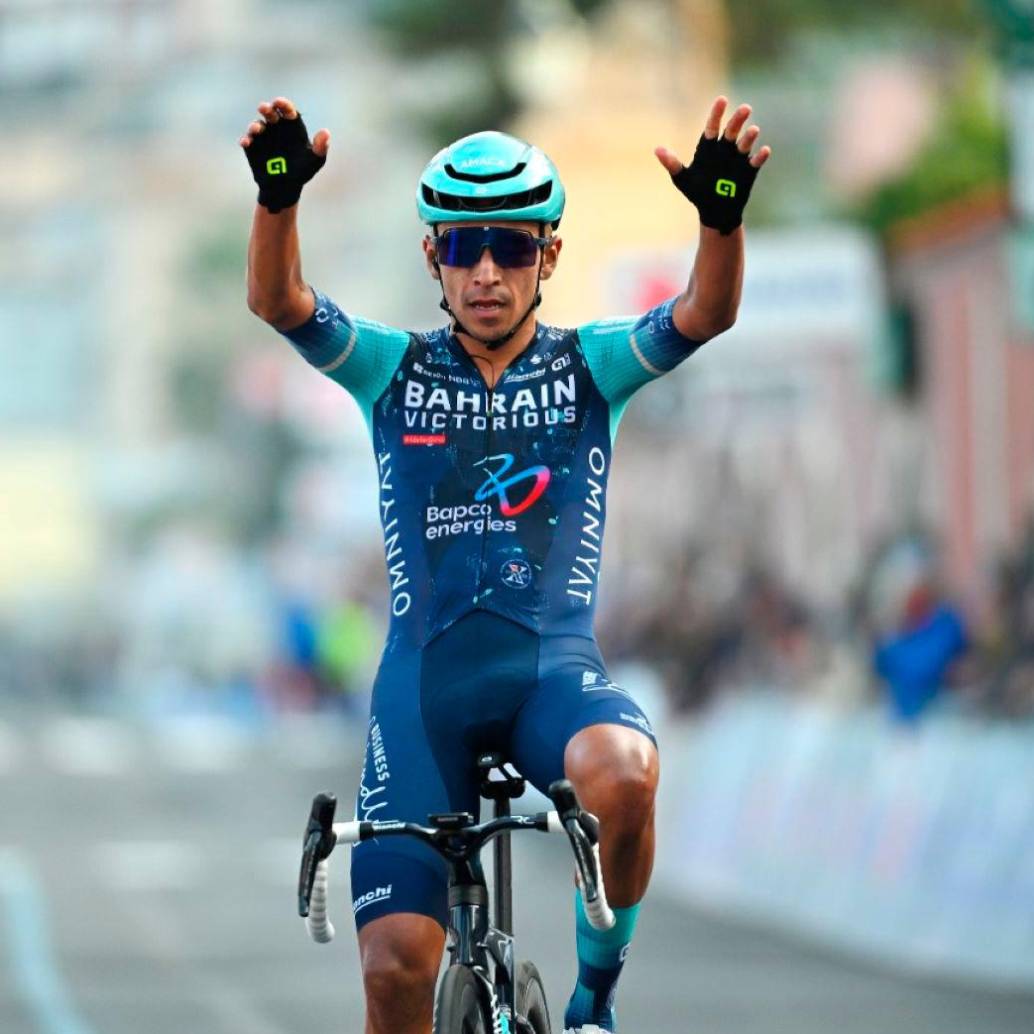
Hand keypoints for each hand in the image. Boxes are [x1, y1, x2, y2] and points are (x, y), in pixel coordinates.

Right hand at [239, 97, 330, 213]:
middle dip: (267, 109)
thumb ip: (321, 147)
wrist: (285, 187)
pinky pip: (247, 140)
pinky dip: (246, 139)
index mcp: (291, 126)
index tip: (279, 102)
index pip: (288, 110)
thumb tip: (326, 133)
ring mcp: (263, 136)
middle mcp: (276, 127)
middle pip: (270, 113)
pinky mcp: (252, 146)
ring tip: (257, 129)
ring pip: (257, 125)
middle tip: (264, 108)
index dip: (283, 104)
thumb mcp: (314, 161)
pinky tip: (246, 142)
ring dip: (255, 125)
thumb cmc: (302, 171)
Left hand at [655, 96, 770, 233]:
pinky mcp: (749, 171)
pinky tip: (764, 151)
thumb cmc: (697, 192)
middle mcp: (725, 149)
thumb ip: (672, 164)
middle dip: (738, 120)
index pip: (712, 126)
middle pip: (732, 131)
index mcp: (709, 148)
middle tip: (745, 108)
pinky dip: (760, 157)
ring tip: (754, 130)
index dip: (717, 113)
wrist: (714, 211)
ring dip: (750, 137)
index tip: (722, 100)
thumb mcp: (682, 179)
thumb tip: (657, 150)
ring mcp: (738, 159)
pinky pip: (756, 162)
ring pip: (745, 143)